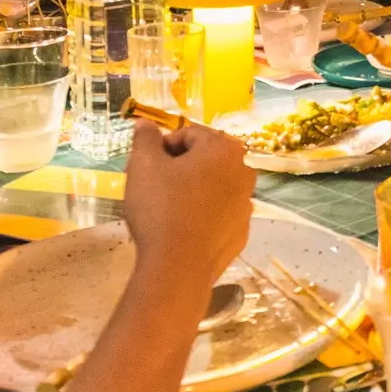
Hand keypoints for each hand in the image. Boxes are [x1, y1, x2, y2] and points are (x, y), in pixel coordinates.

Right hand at [119, 118, 251, 290]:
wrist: (178, 267)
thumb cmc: (161, 208)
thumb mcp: (143, 166)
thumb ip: (145, 138)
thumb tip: (145, 123)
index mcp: (224, 149)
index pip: (190, 134)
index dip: (164, 146)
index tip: (147, 165)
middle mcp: (244, 172)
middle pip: (206, 159)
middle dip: (180, 167)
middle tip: (155, 185)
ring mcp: (246, 205)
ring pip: (214, 187)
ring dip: (194, 190)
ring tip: (167, 208)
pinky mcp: (242, 233)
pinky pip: (219, 215)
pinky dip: (204, 215)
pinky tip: (182, 229)